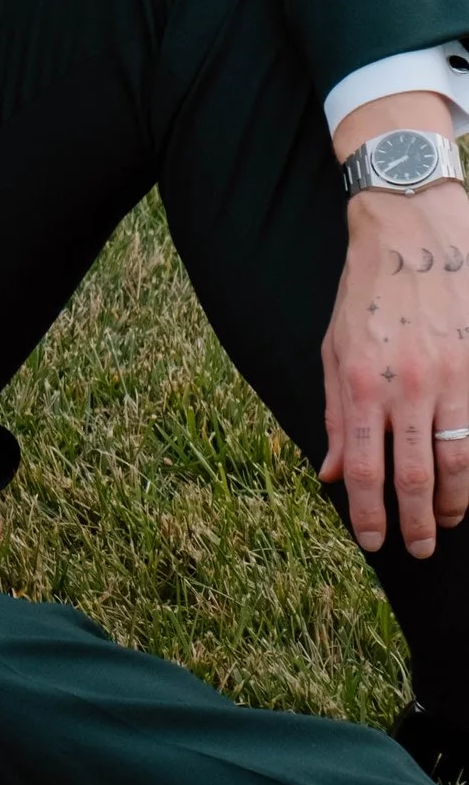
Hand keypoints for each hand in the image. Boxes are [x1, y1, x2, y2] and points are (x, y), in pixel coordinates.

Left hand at [321, 180, 468, 560]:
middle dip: (417, 522)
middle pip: (416, 476)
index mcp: (361, 385)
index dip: (368, 514)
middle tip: (418, 549)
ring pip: (458, 460)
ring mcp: (451, 378)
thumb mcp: (332, 351)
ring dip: (454, 501)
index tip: (374, 542)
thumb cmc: (365, 294)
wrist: (414, 234)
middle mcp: (407, 388)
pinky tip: (468, 480)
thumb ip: (333, 415)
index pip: (364, 469)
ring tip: (449, 522)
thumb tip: (328, 473)